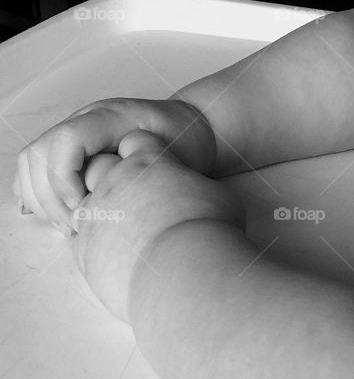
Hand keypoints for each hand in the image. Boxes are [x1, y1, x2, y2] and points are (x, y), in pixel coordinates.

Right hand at [14, 98, 216, 228]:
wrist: (192, 128)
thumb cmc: (186, 141)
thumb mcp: (172, 154)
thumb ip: (139, 170)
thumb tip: (98, 203)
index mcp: (113, 115)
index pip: (68, 138)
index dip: (65, 178)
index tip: (85, 207)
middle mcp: (88, 118)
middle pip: (39, 152)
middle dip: (49, 198)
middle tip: (75, 226)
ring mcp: (77, 130)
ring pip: (31, 161)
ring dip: (41, 199)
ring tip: (69, 224)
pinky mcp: (72, 147)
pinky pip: (37, 167)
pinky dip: (38, 193)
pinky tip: (57, 214)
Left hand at [71, 130, 244, 321]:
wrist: (181, 271)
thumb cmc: (206, 227)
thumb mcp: (216, 194)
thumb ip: (195, 187)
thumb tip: (200, 196)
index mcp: (148, 161)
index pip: (135, 140)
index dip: (144, 152)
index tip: (157, 169)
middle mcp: (115, 182)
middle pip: (100, 165)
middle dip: (112, 177)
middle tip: (135, 197)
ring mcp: (96, 216)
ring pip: (84, 204)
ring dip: (101, 213)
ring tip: (125, 231)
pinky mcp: (83, 251)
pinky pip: (79, 240)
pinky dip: (93, 244)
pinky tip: (116, 254)